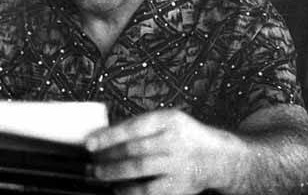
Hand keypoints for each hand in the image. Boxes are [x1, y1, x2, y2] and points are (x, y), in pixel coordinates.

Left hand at [85, 109, 238, 194]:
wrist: (218, 157)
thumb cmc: (186, 135)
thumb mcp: (169, 120)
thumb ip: (143, 125)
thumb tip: (109, 132)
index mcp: (168, 120)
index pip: (133, 127)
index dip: (109, 136)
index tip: (89, 142)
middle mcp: (173, 141)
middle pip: (133, 149)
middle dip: (107, 156)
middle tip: (90, 161)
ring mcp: (176, 164)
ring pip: (138, 169)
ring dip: (113, 173)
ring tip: (97, 174)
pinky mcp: (178, 186)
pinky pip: (149, 190)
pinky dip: (129, 191)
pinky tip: (117, 189)